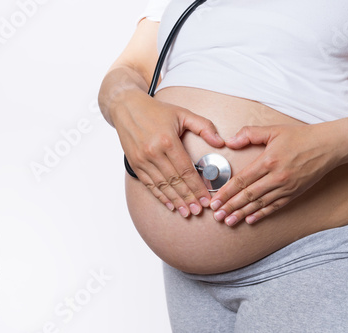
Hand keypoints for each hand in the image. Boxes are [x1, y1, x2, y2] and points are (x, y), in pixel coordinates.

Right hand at [114, 91, 224, 216]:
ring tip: (187, 212)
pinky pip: (149, 184)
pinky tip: (170, 204)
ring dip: (176, 201)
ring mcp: (142, 159)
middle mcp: (153, 152)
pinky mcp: (135, 163)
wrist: (127, 107)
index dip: (197, 187)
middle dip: (188, 198)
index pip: (186, 170)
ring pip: (162, 186)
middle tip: (199, 210)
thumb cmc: (156, 110)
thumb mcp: (183, 113)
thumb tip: (220, 142)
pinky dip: (160, 196)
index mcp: (167, 141)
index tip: (206, 199)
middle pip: (175, 181)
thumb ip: (204, 127)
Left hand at [209, 123, 345, 225]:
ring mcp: (286, 187)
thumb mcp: (274, 130)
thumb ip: (250, 134)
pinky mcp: (294, 193)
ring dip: (243, 214)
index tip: (215, 200)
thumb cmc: (301, 136)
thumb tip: (230, 141)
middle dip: (230, 206)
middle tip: (217, 215)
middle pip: (248, 195)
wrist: (329, 146)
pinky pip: (275, 206)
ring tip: (229, 221)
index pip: (242, 180)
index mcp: (268, 161)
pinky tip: (251, 220)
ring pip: (260, 204)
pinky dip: (262, 214)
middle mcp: (276, 177)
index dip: (227, 192)